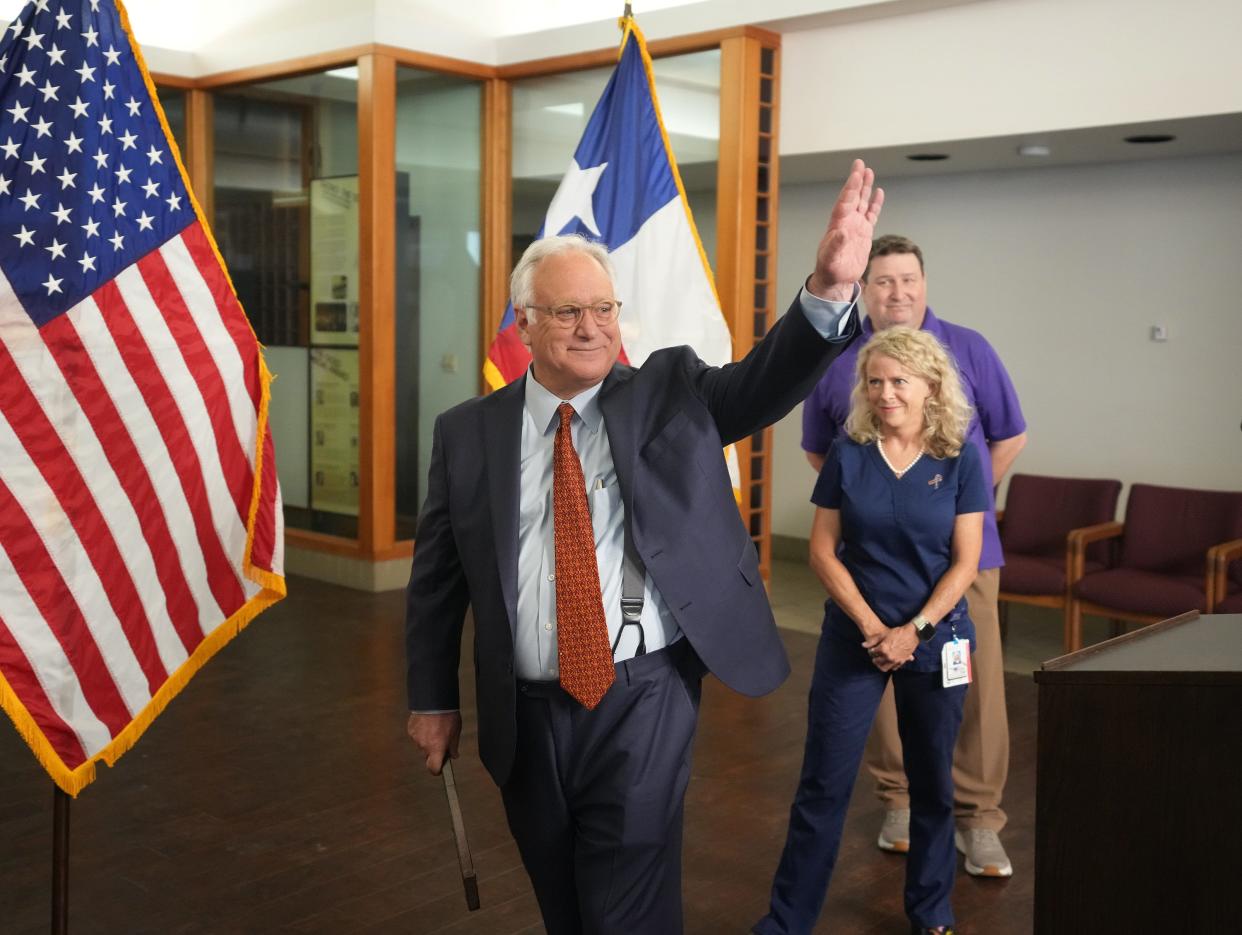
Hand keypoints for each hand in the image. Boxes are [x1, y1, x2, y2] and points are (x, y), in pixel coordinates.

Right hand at [407, 711, 461, 774]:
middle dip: (433, 752)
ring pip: (422, 745)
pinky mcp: (411, 730)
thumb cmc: (447, 715)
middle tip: (440, 740)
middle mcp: (424, 746)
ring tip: (434, 728)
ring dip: (427, 741)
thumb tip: (454, 755)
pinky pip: (416, 736)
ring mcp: (416, 738)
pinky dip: (421, 733)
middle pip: (428, 756)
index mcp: (436, 748)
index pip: (434, 769)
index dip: (437, 770)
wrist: (435, 700)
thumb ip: (453, 746)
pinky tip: (427, 724)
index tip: (440, 769)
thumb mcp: (455, 732)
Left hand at [808, 158, 883, 300]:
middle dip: (856, 181)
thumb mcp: (829, 259)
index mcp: (837, 224)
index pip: (845, 202)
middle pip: (852, 197)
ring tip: (869, 172)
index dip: (850, 188)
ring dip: (865, 188)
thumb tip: (842, 232)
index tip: (855, 174)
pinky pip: (871, 215)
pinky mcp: (864, 233)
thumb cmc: (829, 269)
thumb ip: (835, 245)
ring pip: (862, 202)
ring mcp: (856, 226)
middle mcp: (846, 222)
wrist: (836, 279)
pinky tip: (879, 193)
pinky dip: (875, 204)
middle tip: (860, 163)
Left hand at [862, 624, 916, 671]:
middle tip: (875, 656)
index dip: (871, 650)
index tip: (872, 649)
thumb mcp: (883, 635)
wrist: (912, 634)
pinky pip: (894, 668)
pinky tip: (889, 661)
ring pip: (884, 668)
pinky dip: (890, 666)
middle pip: (877, 662)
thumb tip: (863, 645)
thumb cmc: (897, 632)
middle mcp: (889, 656)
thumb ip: (872, 641)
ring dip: (881, 665)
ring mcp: (895, 660)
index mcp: (883, 649)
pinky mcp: (902, 661)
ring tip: (881, 660)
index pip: (872, 653)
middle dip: (874, 659)